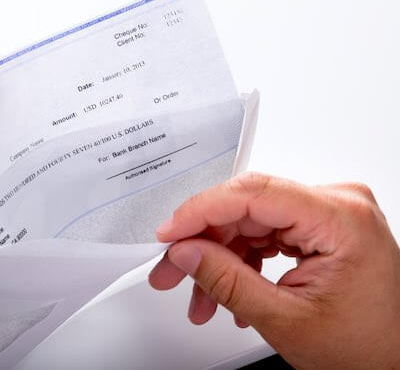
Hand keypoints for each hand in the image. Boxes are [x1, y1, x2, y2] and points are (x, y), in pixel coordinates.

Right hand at [148, 173, 399, 367]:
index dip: (201, 210)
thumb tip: (185, 251)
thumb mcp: (283, 318)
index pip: (253, 193)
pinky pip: (265, 233)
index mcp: (340, 218)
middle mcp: (338, 205)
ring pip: (249, 223)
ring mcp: (329, 215)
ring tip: (202, 298)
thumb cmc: (364, 348)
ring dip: (219, 260)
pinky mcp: (320, 227)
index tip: (169, 233)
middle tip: (171, 270)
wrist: (392, 361)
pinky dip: (242, 262)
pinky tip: (227, 290)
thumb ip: (226, 280)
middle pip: (247, 209)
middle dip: (204, 243)